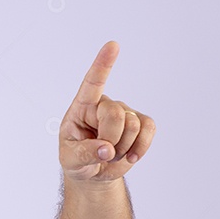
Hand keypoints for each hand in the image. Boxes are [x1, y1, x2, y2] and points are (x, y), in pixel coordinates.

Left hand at [59, 41, 155, 181]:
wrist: (94, 172)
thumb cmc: (78, 160)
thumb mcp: (71, 160)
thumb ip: (84, 154)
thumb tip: (107, 149)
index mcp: (82, 107)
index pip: (92, 83)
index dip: (103, 65)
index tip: (113, 45)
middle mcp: (104, 104)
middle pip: (115, 114)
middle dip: (110, 139)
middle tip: (103, 152)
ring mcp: (125, 112)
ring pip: (133, 125)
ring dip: (123, 148)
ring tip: (112, 154)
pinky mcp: (141, 123)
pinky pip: (149, 130)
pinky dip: (141, 147)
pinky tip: (131, 156)